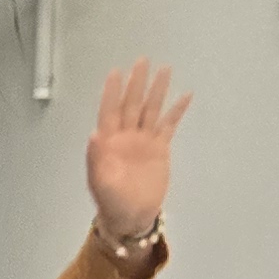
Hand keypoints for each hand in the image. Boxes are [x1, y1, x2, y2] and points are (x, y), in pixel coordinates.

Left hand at [84, 57, 187, 258]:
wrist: (131, 217)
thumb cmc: (111, 202)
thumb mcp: (100, 182)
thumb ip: (96, 157)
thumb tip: (93, 134)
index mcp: (108, 142)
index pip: (110, 111)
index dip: (112, 92)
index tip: (116, 72)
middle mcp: (126, 137)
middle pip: (132, 104)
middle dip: (136, 83)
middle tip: (142, 60)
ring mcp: (143, 141)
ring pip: (151, 110)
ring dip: (156, 90)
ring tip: (165, 70)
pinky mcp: (160, 149)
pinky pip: (169, 125)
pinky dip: (176, 111)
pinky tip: (185, 96)